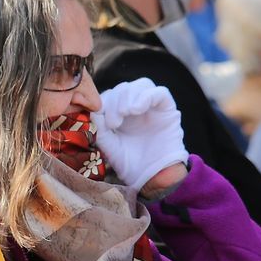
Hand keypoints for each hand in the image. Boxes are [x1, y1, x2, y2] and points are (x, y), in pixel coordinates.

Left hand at [91, 77, 189, 192]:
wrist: (151, 176)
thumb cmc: (130, 163)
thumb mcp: (109, 145)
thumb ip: (100, 128)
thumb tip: (93, 111)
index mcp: (120, 113)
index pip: (111, 95)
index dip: (104, 102)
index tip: (101, 119)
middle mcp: (137, 106)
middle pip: (124, 88)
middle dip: (115, 101)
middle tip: (113, 122)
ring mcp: (153, 106)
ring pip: (141, 85)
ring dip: (129, 97)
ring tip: (125, 114)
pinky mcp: (167, 108)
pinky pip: (160, 92)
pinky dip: (146, 97)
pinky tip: (136, 109)